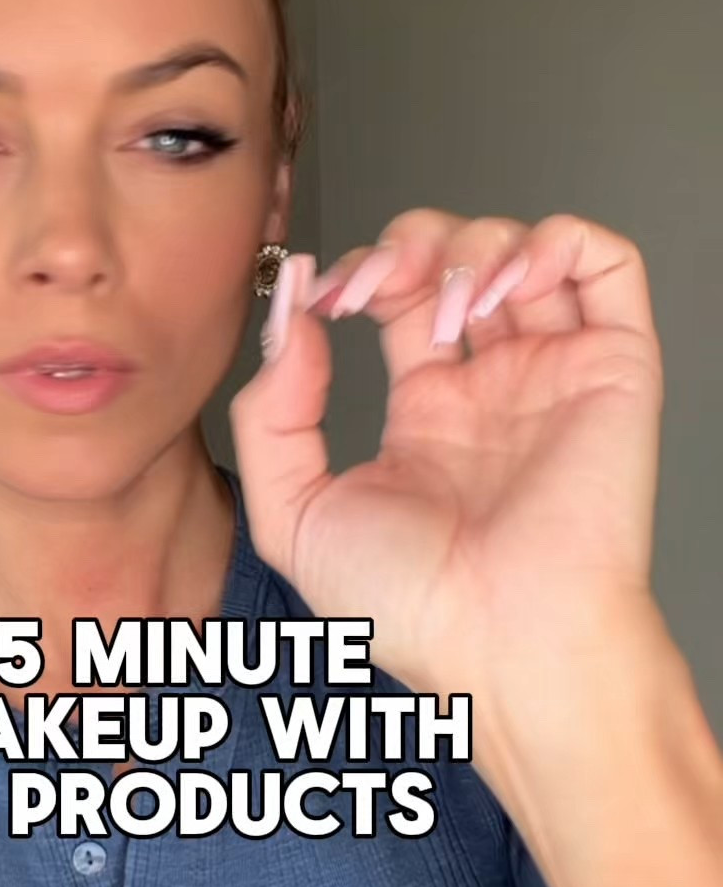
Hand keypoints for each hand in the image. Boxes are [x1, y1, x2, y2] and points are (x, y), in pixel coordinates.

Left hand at [229, 211, 664, 703]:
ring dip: (471, 245)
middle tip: (378, 286)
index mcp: (427, 416)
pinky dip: (554, 242)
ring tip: (447, 306)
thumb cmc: (411, 609)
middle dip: (407, 245)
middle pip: (454, 258)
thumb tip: (292, 323)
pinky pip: (606, 265)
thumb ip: (273, 414)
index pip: (395, 299)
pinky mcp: (613, 368)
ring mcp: (554, 373)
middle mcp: (493, 387)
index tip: (322, 295)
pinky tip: (502, 288)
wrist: (499, 644)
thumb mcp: (293, 516)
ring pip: (522, 247)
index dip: (357, 273)